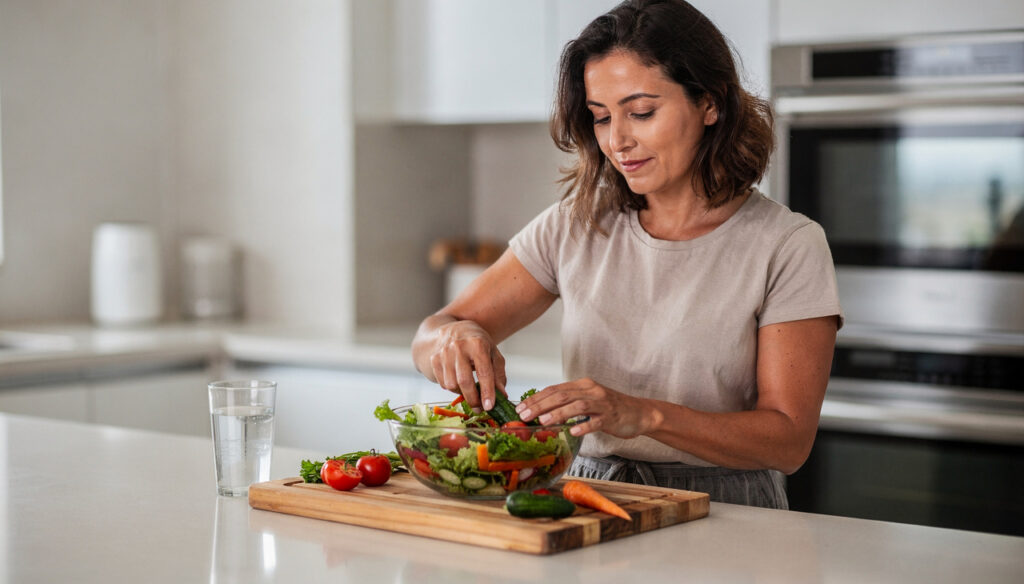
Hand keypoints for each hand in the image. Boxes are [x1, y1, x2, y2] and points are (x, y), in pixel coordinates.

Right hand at [429, 320, 505, 409]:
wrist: (453, 327)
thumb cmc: (477, 342)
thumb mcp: (492, 352)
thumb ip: (498, 373)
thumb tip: (502, 395)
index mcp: (477, 343)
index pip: (484, 372)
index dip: (487, 391)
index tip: (489, 406)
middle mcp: (459, 346)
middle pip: (464, 381)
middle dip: (473, 399)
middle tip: (480, 408)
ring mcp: (444, 353)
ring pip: (452, 384)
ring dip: (462, 393)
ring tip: (470, 391)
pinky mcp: (434, 359)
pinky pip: (443, 383)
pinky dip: (452, 388)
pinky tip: (459, 382)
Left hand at [515, 378, 658, 438]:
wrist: (640, 412)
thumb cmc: (611, 409)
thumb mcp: (588, 400)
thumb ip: (569, 403)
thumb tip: (543, 411)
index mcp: (583, 385)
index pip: (555, 389)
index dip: (537, 398)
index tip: (521, 407)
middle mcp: (591, 391)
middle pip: (562, 395)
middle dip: (541, 405)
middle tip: (525, 415)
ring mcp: (602, 403)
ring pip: (577, 406)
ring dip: (558, 413)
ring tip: (543, 421)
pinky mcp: (611, 417)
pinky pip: (596, 421)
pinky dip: (583, 426)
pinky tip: (572, 431)